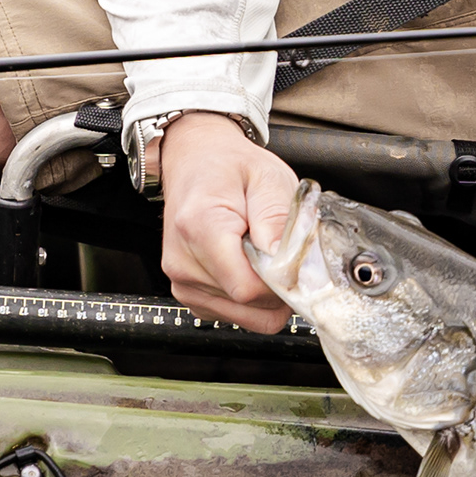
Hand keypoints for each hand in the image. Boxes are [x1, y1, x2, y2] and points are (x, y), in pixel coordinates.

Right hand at [150, 113, 296, 329]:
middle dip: (276, 286)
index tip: (293, 259)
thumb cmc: (230, 167)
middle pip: (247, 305)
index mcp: (200, 227)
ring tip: (258, 254)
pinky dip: (249, 299)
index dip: (281, 281)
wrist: (196, 161)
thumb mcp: (267, 177)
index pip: (248, 288)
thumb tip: (288, 267)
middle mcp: (183, 261)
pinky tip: (246, 265)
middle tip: (278, 250)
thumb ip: (278, 220)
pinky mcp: (188, 293)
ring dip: (264, 294)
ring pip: (245, 315)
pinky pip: (234, 315)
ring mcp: (182, 281)